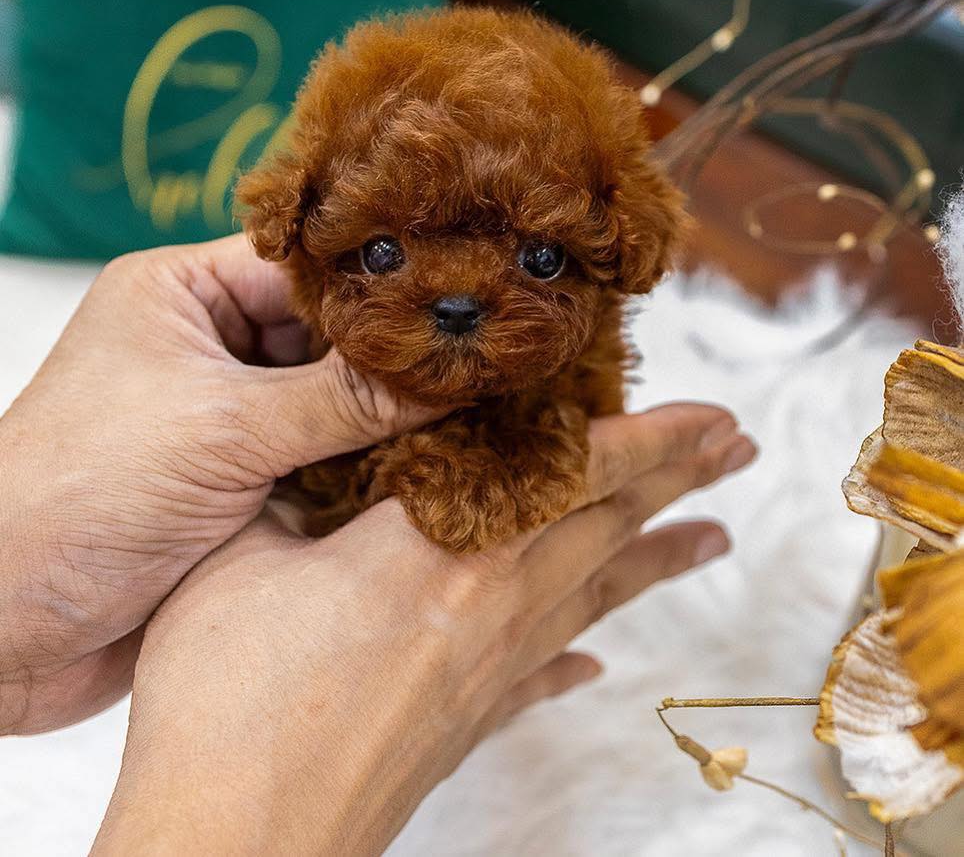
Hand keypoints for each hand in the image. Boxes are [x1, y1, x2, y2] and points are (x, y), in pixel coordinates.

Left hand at [0, 235, 446, 733]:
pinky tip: (427, 464)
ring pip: (332, 401)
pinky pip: (324, 459)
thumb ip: (343, 401)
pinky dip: (368, 466)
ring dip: (385, 416)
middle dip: (393, 355)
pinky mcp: (243, 483)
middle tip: (478, 360)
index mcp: (182, 296)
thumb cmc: (76, 497)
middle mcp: (208, 349)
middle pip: (326, 335)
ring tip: (471, 409)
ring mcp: (228, 419)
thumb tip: (447, 375)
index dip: (382, 284)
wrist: (4, 628)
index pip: (305, 268)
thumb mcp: (222, 430)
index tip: (461, 298)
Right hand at [94, 404, 754, 855]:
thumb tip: (313, 453)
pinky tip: (597, 660)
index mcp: (440, 548)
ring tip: (713, 538)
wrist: (232, 847)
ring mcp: (490, 672)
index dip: (647, 437)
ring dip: (658, 557)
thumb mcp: (241, 562)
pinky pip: (547, 676)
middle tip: (736, 450)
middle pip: (608, 526)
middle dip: (678, 479)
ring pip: (598, 593)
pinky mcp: (471, 725)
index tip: (709, 415)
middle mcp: (489, 606)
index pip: (572, 474)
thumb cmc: (225, 709)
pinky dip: (577, 655)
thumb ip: (291, 493)